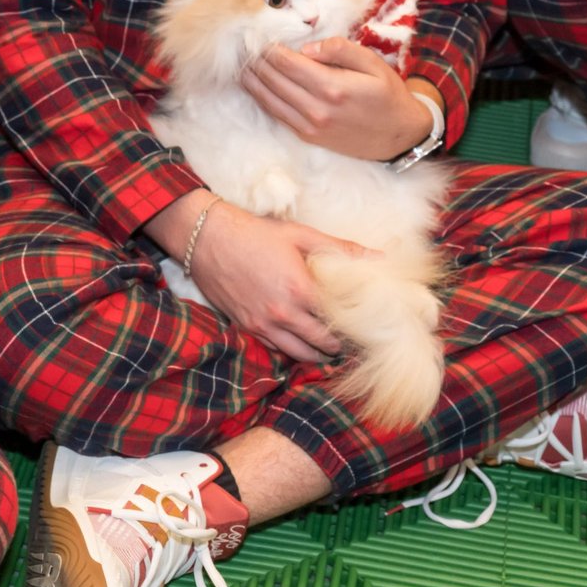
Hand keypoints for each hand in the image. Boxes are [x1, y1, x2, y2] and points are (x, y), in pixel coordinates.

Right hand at [187, 202, 358, 362]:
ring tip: (330, 349)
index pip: (337, 323)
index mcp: (300, 290)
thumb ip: (341, 249)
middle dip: (338, 346)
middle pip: (321, 344)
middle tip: (353, 343)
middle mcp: (282, 313)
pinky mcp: (246, 327)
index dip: (355, 328)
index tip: (366, 328)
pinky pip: (274, 349)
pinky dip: (290, 350)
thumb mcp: (301, 235)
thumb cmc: (254, 232)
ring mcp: (262, 324)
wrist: (207, 238)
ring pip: (298, 353)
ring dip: (316, 354)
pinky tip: (301, 343)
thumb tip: (379, 258)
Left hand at [241, 38, 435, 160]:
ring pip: (268, 99)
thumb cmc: (387, 95)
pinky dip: (261, 98)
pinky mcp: (307, 136)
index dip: (267, 48)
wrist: (398, 136)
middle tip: (241, 45)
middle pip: (273, 80)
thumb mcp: (373, 64)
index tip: (255, 35)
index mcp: (332, 87)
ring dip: (251, 80)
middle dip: (255, 61)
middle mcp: (316, 109)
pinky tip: (252, 85)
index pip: (287, 63)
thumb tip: (307, 48)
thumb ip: (341, 50)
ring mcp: (309, 126)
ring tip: (239, 63)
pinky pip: (276, 114)